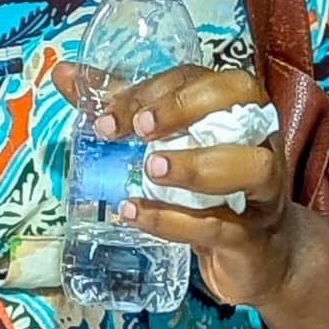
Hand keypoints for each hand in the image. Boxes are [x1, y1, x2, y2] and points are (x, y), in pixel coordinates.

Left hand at [54, 62, 307, 312]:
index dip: (158, 90)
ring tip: (150, 169)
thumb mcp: (166, 143)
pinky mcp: (252, 238)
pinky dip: (175, 220)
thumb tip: (63, 72)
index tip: (111, 117)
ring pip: (253, 165)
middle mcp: (259, 139)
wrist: (254, 256)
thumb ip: (121, 108)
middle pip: (240, 99)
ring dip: (196, 165)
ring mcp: (264, 190)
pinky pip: (221, 225)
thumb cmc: (206, 188)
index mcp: (236, 108)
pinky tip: (136, 214)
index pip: (203, 77)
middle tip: (140, 129)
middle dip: (184, 108)